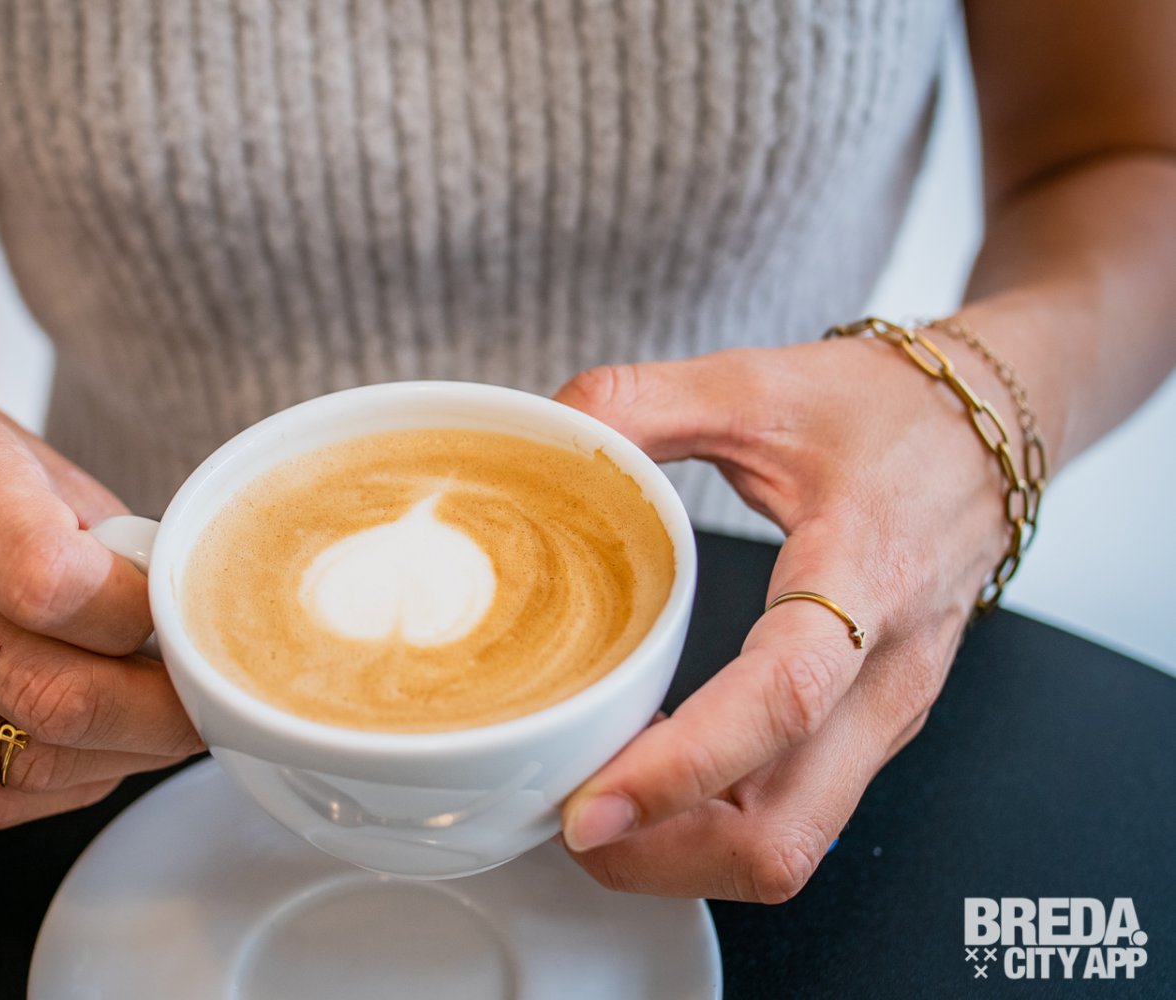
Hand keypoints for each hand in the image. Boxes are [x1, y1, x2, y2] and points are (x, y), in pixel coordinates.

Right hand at [0, 340, 201, 827]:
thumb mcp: (54, 470)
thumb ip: (120, 555)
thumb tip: (193, 647)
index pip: (54, 587)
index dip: (139, 625)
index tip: (182, 628)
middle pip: (43, 693)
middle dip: (154, 716)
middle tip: (208, 703)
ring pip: (18, 762)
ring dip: (117, 757)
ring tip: (158, 724)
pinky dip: (61, 787)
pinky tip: (97, 750)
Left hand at [553, 339, 1011, 899]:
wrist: (990, 432)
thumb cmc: (885, 413)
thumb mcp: (756, 385)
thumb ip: (639, 405)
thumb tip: (541, 437)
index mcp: (867, 574)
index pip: (783, 698)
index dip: (682, 766)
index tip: (589, 804)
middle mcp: (887, 674)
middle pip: (785, 830)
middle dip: (662, 856)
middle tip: (567, 821)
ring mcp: (886, 719)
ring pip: (789, 845)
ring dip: (681, 855)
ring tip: (596, 807)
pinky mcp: (870, 735)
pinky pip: (792, 818)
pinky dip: (710, 828)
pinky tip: (650, 782)